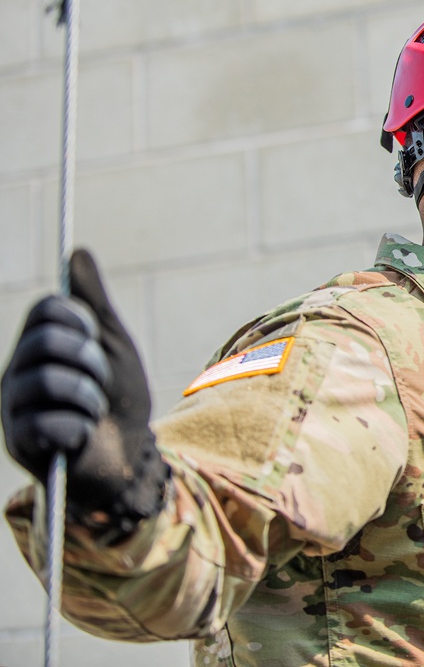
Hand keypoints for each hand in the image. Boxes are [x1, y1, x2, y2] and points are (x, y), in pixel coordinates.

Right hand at [2, 249, 167, 537]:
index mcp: (36, 344)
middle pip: (48, 341)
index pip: (47, 307)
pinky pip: (50, 424)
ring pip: (51, 383)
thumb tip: (77, 251)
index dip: (82, 322)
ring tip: (92, 412)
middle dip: (92, 363)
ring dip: (90, 398)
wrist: (130, 453)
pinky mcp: (19, 443)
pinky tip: (80, 437)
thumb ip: (93, 302)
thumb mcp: (113, 343)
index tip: (96, 343)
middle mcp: (16, 371)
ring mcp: (13, 407)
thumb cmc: (119, 398)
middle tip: (98, 384)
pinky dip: (79, 430)